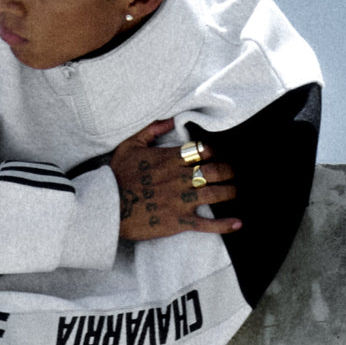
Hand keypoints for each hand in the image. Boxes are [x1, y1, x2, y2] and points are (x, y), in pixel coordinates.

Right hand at [110, 118, 239, 239]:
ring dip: (230, 192)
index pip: (203, 150)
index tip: (217, 154)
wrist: (107, 207)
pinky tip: (238, 223)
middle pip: (215, 170)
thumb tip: (170, 119)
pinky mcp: (179, 221)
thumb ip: (151, 130)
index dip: (214, 151)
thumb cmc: (117, 175)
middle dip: (229, 170)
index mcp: (169, 159)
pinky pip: (207, 224)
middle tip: (233, 172)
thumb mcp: (129, 145)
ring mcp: (181, 200)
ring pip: (216, 194)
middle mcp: (179, 178)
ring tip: (235, 191)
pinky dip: (225, 224)